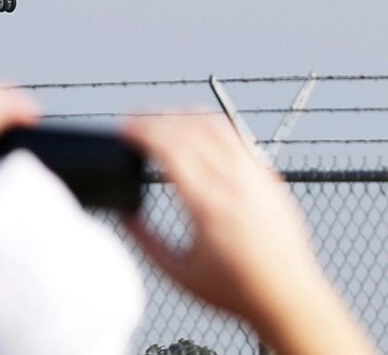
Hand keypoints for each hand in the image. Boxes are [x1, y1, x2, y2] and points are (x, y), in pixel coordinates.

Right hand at [124, 114, 373, 354]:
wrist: (292, 299)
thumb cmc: (235, 291)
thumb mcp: (179, 273)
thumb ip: (146, 242)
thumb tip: (123, 213)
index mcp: (208, 207)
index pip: (170, 148)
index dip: (141, 131)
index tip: (122, 129)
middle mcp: (234, 185)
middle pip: (188, 129)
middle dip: (154, 118)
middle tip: (132, 122)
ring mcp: (255, 178)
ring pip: (215, 125)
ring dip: (181, 116)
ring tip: (160, 121)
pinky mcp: (268, 179)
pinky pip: (236, 137)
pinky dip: (209, 125)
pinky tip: (194, 132)